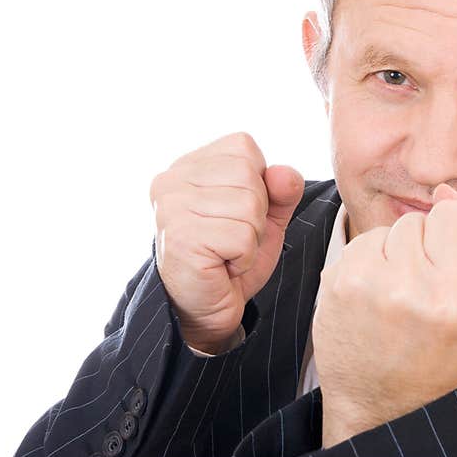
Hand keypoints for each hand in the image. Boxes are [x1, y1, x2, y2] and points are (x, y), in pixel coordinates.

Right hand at [149, 132, 302, 353]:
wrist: (207, 308)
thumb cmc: (231, 258)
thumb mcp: (266, 216)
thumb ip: (281, 189)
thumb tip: (285, 174)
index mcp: (189, 165)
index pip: (244, 147)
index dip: (258, 184)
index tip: (236, 213)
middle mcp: (172, 179)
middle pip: (249, 176)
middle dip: (257, 214)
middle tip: (232, 238)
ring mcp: (171, 207)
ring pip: (249, 206)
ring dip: (250, 239)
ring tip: (226, 252)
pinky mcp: (179, 237)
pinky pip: (241, 237)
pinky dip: (243, 258)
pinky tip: (221, 265)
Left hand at [313, 184, 456, 447]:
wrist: (381, 405)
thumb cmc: (443, 349)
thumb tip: (444, 188)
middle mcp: (453, 297)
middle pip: (454, 212)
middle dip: (443, 238)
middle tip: (434, 284)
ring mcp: (398, 289)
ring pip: (410, 221)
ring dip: (407, 249)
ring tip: (405, 294)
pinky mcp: (352, 282)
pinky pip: (373, 235)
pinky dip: (375, 258)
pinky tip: (376, 295)